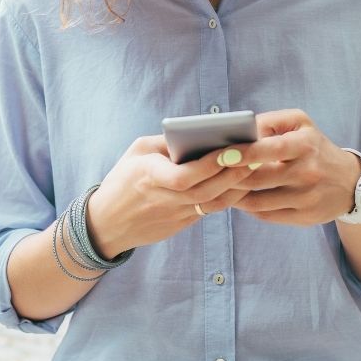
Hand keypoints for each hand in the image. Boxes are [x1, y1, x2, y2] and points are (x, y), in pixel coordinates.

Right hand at [86, 135, 254, 258]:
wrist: (106, 223)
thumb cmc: (123, 179)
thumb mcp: (136, 152)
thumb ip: (165, 142)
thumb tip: (198, 134)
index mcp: (148, 176)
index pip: (183, 176)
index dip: (209, 165)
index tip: (229, 149)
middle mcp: (162, 198)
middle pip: (205, 190)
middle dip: (232, 173)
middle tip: (254, 155)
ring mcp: (172, 216)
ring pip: (211, 204)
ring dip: (235, 187)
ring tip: (253, 167)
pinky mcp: (179, 225)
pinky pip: (208, 212)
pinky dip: (227, 198)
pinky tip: (241, 183)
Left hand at [229, 109, 360, 225]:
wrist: (350, 182)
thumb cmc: (314, 146)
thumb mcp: (300, 124)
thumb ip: (269, 122)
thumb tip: (239, 131)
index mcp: (305, 145)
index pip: (270, 149)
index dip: (243, 153)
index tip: (220, 154)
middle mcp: (308, 172)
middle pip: (259, 179)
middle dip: (231, 177)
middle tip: (211, 174)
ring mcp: (307, 198)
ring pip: (258, 201)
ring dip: (235, 195)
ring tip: (220, 186)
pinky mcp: (305, 218)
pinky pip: (266, 215)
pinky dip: (248, 208)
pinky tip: (239, 199)